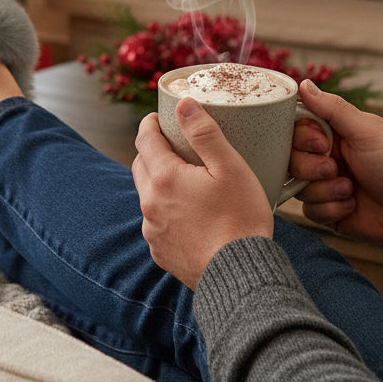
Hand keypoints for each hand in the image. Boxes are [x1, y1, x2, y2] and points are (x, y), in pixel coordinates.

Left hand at [132, 98, 272, 289]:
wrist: (241, 277)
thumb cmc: (241, 219)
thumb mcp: (230, 168)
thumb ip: (204, 133)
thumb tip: (184, 104)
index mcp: (164, 178)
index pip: (144, 139)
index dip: (150, 123)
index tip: (158, 117)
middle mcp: (150, 203)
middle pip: (141, 165)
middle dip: (152, 150)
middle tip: (172, 144)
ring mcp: (152, 231)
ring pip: (148, 195)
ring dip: (159, 182)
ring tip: (185, 180)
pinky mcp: (160, 251)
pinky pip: (156, 222)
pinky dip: (166, 211)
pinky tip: (188, 213)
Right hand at [290, 80, 382, 248]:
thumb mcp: (366, 131)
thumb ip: (332, 108)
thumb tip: (303, 84)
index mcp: (332, 133)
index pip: (294, 128)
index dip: (302, 138)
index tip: (323, 144)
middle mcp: (324, 156)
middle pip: (290, 158)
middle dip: (312, 168)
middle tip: (336, 168)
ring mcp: (325, 184)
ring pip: (298, 187)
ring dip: (325, 191)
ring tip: (350, 190)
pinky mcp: (328, 209)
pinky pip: (309, 211)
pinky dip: (331, 209)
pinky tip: (351, 205)